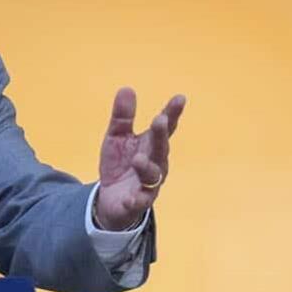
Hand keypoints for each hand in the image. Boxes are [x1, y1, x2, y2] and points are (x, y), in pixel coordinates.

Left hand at [94, 87, 184, 230]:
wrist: (111, 199)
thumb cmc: (121, 164)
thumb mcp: (117, 137)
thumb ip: (122, 116)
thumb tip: (127, 88)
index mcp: (152, 145)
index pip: (165, 128)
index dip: (172, 113)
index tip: (180, 98)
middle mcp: (156, 164)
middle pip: (161, 149)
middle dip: (161, 136)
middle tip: (160, 121)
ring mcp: (148, 185)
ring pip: (152, 176)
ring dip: (146, 167)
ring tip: (137, 159)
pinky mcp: (136, 203)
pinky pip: (138, 202)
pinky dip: (136, 200)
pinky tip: (131, 198)